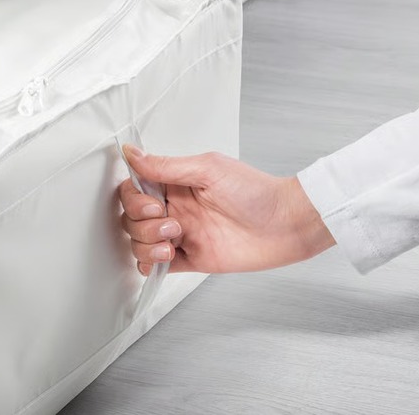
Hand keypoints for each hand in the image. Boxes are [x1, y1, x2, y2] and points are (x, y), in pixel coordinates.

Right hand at [118, 146, 334, 273]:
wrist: (286, 225)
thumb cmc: (256, 193)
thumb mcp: (208, 169)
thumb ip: (166, 166)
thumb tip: (132, 153)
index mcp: (176, 184)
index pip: (134, 189)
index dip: (134, 199)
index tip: (152, 203)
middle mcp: (175, 208)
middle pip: (132, 218)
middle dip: (142, 223)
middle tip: (170, 222)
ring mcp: (181, 235)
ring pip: (139, 242)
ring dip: (147, 243)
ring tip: (173, 240)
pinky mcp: (191, 258)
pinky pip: (156, 265)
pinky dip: (152, 263)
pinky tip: (167, 256)